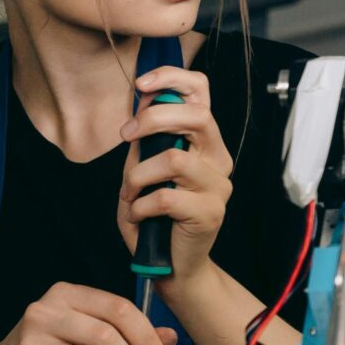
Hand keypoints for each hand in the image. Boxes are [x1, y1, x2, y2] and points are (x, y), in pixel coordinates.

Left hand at [117, 67, 233, 285]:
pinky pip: (165, 197)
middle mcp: (217, 159)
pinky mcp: (210, 213)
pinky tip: (138, 215)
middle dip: (152, 119)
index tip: (142, 84)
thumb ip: (146, 140)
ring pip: (175, 159)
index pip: (202, 93)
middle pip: (197, 117)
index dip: (173, 77)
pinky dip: (140, 206)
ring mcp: (218, 186)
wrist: (172, 266)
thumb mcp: (143, 170)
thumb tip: (140, 104)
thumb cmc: (155, 217)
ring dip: (138, 175)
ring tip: (130, 193)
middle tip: (125, 136)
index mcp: (204, 142)